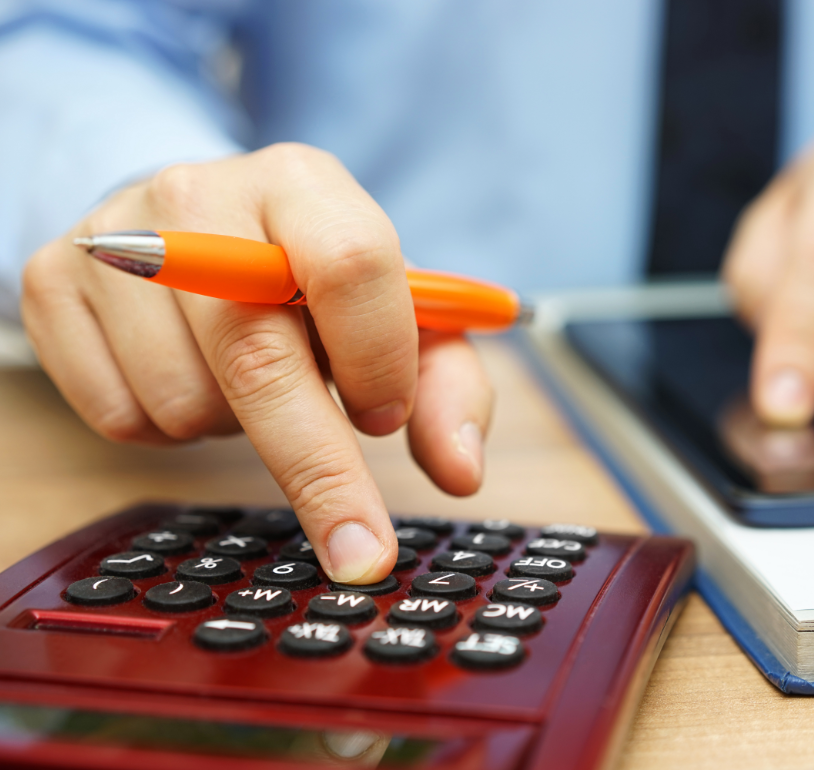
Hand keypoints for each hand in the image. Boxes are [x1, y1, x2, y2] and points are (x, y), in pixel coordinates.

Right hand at [21, 143, 493, 583]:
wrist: (196, 226)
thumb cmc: (312, 282)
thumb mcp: (399, 315)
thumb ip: (446, 385)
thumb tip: (461, 470)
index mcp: (305, 184)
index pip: (350, 267)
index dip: (377, 360)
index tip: (385, 421)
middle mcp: (202, 197)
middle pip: (259, 356)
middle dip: (319, 471)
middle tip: (358, 547)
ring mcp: (116, 238)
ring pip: (187, 402)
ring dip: (236, 427)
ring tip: (248, 377)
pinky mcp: (53, 282)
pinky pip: (119, 417)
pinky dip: (170, 428)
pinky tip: (191, 376)